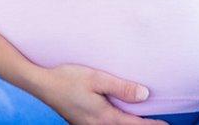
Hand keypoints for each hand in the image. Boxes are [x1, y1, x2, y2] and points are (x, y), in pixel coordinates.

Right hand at [31, 63, 168, 124]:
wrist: (40, 84)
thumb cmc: (67, 78)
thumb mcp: (96, 78)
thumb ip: (121, 87)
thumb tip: (146, 94)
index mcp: (105, 117)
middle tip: (159, 124)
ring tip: (141, 121)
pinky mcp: (81, 123)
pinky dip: (116, 124)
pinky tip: (118, 118)